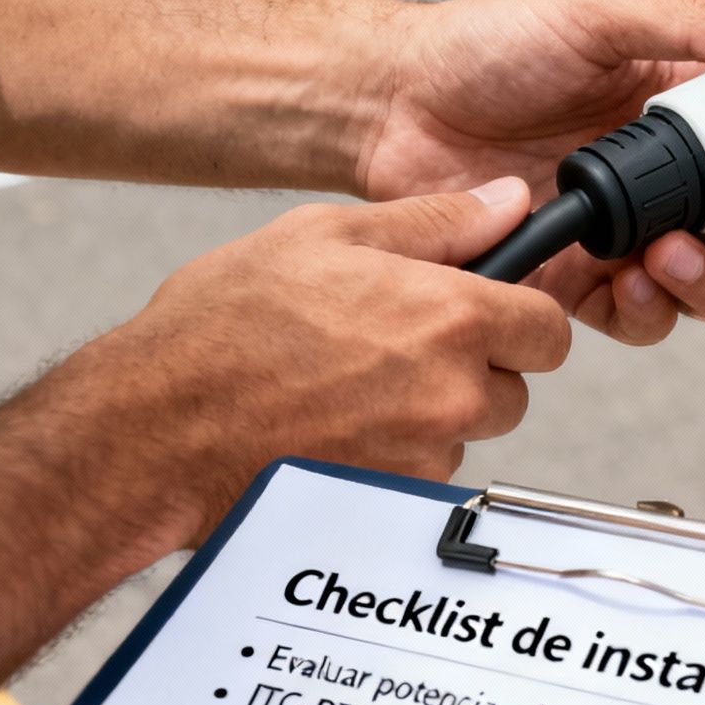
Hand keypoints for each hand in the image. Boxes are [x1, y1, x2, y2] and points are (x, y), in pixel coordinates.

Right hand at [86, 177, 568, 537]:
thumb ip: (435, 221)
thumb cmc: (222, 329)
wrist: (155, 429)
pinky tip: (333, 423)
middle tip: (397, 344)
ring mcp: (423, 457)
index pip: (548, 330)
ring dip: (430, 413)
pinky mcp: (393, 503)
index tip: (489, 310)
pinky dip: (392, 452)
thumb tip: (508, 201)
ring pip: (464, 433)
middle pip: (513, 388)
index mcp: (449, 317)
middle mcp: (451, 394)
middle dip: (473, 368)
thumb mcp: (326, 235)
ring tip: (348, 382)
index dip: (521, 318)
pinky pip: (422, 473)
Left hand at [355, 0, 704, 345]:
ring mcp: (630, 234)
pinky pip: (644, 319)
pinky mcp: (582, 282)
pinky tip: (627, 282)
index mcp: (689, 107)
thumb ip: (693, 20)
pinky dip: (650, 311)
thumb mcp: (596, 12)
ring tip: (672, 253)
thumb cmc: (482, 49)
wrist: (391, 106)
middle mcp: (670, 177)